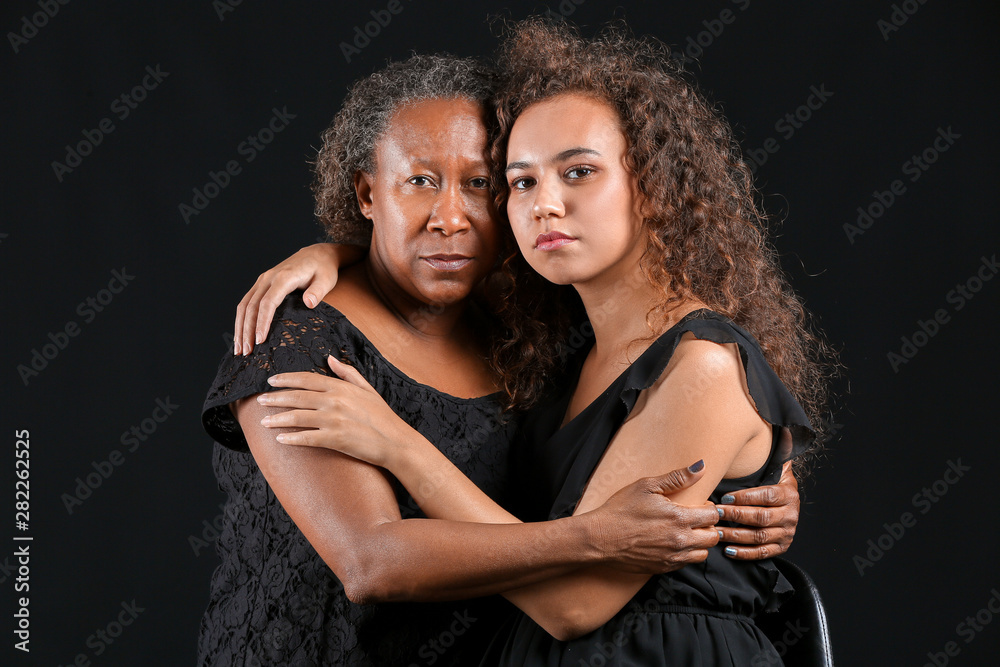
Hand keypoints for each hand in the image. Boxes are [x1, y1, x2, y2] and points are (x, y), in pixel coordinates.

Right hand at [234, 243, 341, 355]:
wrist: (317, 254)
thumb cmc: (323, 269)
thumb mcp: (326, 279)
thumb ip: (318, 292)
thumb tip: (309, 303)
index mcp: (284, 277)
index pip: (268, 302)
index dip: (262, 322)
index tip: (260, 341)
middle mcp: (268, 278)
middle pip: (251, 306)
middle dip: (246, 330)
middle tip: (246, 352)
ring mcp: (263, 280)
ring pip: (244, 305)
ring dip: (240, 327)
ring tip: (240, 349)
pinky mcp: (262, 284)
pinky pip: (247, 302)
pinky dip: (242, 320)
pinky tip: (242, 335)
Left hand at [257, 356, 419, 467]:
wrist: (396, 441)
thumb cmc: (382, 416)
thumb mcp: (367, 388)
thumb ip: (347, 372)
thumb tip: (330, 358)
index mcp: (341, 387)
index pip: (307, 379)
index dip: (286, 379)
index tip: (270, 381)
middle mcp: (335, 401)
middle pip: (297, 397)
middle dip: (275, 398)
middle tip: (260, 401)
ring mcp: (334, 420)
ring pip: (298, 417)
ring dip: (278, 419)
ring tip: (263, 421)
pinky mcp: (336, 439)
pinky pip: (307, 438)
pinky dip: (292, 438)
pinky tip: (280, 439)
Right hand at [588, 463, 719, 573]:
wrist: (600, 537)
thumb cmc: (621, 509)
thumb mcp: (647, 486)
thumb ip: (677, 478)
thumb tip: (700, 467)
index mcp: (679, 518)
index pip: (713, 516)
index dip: (710, 508)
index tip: (700, 505)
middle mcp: (680, 540)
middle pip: (713, 538)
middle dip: (709, 526)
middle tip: (696, 519)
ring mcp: (672, 557)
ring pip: (703, 554)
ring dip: (700, 543)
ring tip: (686, 532)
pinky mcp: (663, 568)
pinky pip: (686, 563)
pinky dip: (685, 554)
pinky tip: (672, 543)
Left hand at [716, 460, 799, 559]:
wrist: (786, 503)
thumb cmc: (770, 482)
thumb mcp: (774, 467)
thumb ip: (777, 451)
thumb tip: (785, 431)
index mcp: (788, 493)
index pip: (766, 496)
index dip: (745, 498)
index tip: (724, 497)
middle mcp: (791, 514)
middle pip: (761, 517)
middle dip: (736, 516)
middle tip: (715, 513)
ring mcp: (787, 532)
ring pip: (760, 536)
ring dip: (736, 535)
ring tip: (717, 531)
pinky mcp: (781, 547)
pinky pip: (763, 553)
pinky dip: (745, 553)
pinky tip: (728, 550)